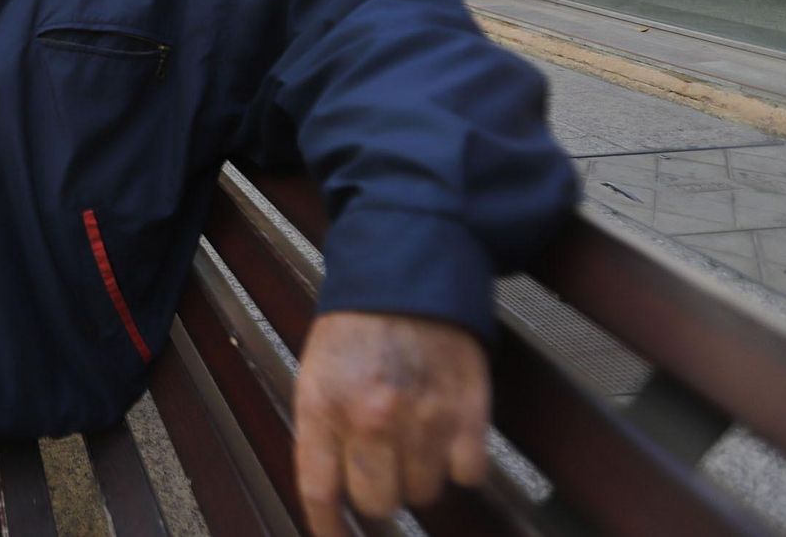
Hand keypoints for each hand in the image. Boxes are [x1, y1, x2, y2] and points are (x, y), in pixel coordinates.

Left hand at [295, 312, 488, 534]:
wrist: (410, 274)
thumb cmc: (358, 326)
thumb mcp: (316, 372)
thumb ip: (319, 430)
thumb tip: (332, 492)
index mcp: (323, 406)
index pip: (320, 491)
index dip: (329, 528)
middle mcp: (370, 418)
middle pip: (377, 502)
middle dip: (379, 494)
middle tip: (382, 469)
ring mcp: (422, 418)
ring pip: (424, 492)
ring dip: (420, 476)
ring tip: (415, 437)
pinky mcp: (469, 412)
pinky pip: (468, 473)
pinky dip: (461, 464)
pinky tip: (448, 436)